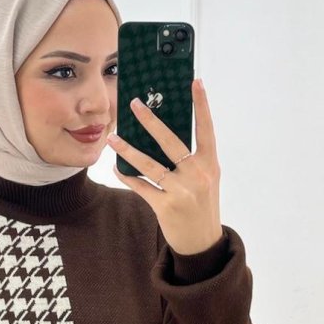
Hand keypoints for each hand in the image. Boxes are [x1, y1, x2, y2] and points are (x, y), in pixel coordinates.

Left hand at [106, 77, 222, 255]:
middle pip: (171, 141)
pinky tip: (114, 167)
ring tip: (113, 137)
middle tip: (135, 104)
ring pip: (149, 165)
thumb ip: (191, 157)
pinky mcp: (166, 206)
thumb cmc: (202, 204)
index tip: (195, 82)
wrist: (203, 241)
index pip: (206, 128)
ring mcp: (181, 191)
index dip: (201, 105)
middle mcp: (198, 175)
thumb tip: (163, 133)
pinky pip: (140, 186)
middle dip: (151, 121)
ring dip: (128, 150)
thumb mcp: (205, 178)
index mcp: (210, 164)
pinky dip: (126, 176)